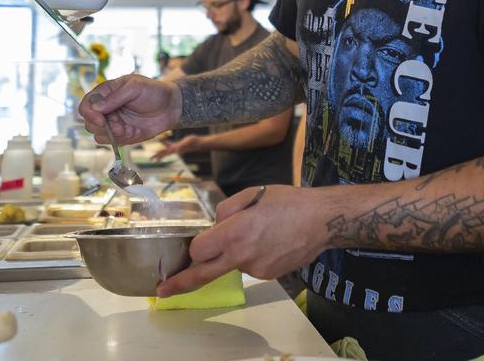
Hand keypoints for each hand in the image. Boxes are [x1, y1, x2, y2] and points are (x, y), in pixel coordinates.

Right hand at [77, 75, 181, 144]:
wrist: (171, 107)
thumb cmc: (154, 91)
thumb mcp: (135, 87)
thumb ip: (115, 97)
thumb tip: (96, 108)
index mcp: (106, 93)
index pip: (86, 105)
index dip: (90, 114)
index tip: (102, 120)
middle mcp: (106, 109)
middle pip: (89, 123)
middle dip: (105, 128)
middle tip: (121, 126)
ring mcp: (113, 123)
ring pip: (99, 135)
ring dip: (115, 135)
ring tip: (131, 129)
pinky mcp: (121, 135)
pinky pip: (113, 143)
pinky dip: (124, 139)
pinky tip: (136, 131)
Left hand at [151, 135, 203, 160]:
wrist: (198, 142)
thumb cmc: (193, 142)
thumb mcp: (186, 143)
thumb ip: (181, 146)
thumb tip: (177, 149)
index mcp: (175, 149)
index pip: (165, 153)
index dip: (159, 155)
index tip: (153, 159)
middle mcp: (175, 149)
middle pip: (164, 153)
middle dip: (158, 155)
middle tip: (151, 159)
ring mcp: (176, 147)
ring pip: (166, 150)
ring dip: (161, 152)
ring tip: (156, 155)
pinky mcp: (178, 144)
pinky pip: (170, 144)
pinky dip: (165, 143)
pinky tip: (162, 142)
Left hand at [156, 185, 328, 296]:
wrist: (321, 220)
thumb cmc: (287, 202)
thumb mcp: (251, 194)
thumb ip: (225, 211)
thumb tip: (214, 227)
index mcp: (234, 234)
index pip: (197, 251)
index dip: (196, 246)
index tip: (198, 243)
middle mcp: (242, 257)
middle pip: (203, 275)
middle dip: (180, 283)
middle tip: (162, 290)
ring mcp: (256, 270)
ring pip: (232, 264)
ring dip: (234, 252)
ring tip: (260, 231)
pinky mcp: (268, 276)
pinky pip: (250, 266)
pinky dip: (253, 255)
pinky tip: (270, 240)